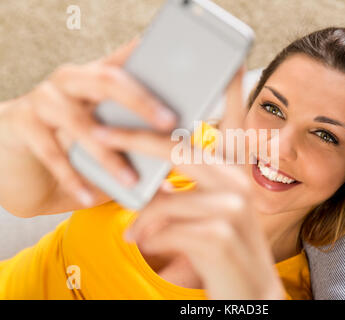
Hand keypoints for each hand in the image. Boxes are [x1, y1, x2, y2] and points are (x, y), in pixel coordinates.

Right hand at [3, 37, 176, 206]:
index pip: (125, 59)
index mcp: (96, 78)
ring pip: (80, 121)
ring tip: (131, 180)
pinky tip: (89, 197)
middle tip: (168, 122)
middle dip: (141, 102)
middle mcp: (71, 81)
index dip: (148, 52)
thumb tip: (175, 166)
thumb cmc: (75, 150)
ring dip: (108, 154)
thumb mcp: (108, 142)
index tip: (178, 56)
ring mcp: (44, 99)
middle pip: (107, 81)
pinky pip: (51, 152)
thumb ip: (136, 144)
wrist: (20, 164)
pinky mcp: (20, 122)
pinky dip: (72, 178)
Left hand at [92, 65, 285, 299]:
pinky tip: (142, 243)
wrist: (251, 294)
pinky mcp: (220, 234)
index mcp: (236, 176)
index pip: (232, 126)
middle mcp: (238, 184)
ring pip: (166, 198)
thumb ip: (188, 192)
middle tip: (102, 134)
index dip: (230, 93)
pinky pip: (164, 226)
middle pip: (180, 150)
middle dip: (137, 141)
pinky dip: (147, 236)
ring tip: (133, 231)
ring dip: (143, 217)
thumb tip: (151, 181)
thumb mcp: (212, 215)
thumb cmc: (225, 252)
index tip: (226, 63)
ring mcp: (233, 208)